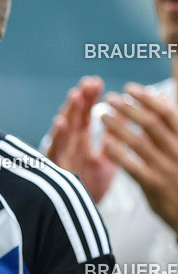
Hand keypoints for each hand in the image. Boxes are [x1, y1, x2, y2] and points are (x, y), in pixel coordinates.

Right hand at [47, 75, 115, 202]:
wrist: (77, 213)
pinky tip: (60, 124)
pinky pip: (54, 150)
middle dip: (80, 100)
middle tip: (88, 83)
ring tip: (75, 96)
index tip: (96, 83)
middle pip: (74, 118)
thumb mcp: (106, 160)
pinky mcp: (54, 168)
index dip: (89, 100)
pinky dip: (57, 137)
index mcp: (81, 142)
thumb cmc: (89, 186)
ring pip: (63, 130)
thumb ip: (112, 140)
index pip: (85, 116)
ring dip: (68, 113)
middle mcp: (69, 146)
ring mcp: (61, 156)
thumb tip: (123, 118)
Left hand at [102, 83, 177, 232]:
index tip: (130, 88)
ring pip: (139, 142)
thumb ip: (172, 124)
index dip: (147, 98)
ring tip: (102, 115)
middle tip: (109, 98)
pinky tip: (105, 143)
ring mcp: (166, 168)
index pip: (167, 112)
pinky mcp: (154, 184)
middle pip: (151, 123)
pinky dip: (118, 153)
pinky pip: (132, 166)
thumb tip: (162, 96)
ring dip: (118, 126)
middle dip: (128, 108)